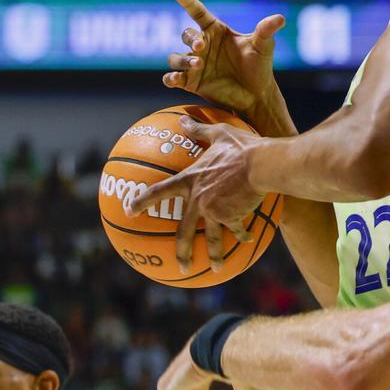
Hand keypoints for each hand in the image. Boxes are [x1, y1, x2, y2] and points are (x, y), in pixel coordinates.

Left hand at [124, 117, 265, 271]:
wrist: (260, 165)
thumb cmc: (241, 147)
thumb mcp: (219, 134)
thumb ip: (199, 130)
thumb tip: (183, 120)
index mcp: (191, 180)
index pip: (159, 192)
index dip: (142, 201)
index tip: (129, 211)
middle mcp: (199, 200)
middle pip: (184, 231)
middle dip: (181, 251)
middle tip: (179, 266)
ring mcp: (215, 212)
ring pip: (212, 240)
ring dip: (213, 257)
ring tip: (214, 269)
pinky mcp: (233, 218)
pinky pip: (237, 231)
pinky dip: (242, 236)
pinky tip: (247, 241)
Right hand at [164, 0, 284, 111]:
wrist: (256, 95)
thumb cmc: (259, 66)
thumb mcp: (263, 46)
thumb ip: (266, 31)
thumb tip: (280, 18)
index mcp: (216, 31)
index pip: (198, 12)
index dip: (187, 1)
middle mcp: (203, 46)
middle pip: (187, 35)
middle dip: (191, 39)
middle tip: (201, 47)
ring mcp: (195, 64)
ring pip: (176, 57)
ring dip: (183, 59)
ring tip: (197, 64)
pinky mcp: (191, 82)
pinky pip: (172, 78)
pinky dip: (170, 78)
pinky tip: (176, 79)